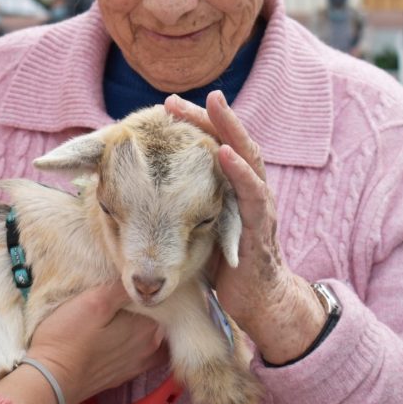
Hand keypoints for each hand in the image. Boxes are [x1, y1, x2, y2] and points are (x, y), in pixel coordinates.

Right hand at [27, 283, 164, 403]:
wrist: (51, 380)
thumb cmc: (69, 338)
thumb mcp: (93, 302)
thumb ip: (120, 289)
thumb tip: (141, 279)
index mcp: (146, 328)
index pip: (159, 301)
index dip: (146, 290)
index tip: (130, 282)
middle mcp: (149, 347)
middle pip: (157, 320)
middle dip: (146, 308)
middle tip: (123, 295)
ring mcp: (137, 364)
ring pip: (150, 338)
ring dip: (142, 327)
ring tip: (122, 315)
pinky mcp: (123, 375)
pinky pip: (141, 356)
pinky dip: (136, 345)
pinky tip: (120, 338)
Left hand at [164, 91, 325, 364]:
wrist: (258, 302)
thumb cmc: (225, 267)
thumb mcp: (202, 229)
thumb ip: (187, 207)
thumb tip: (143, 198)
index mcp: (234, 188)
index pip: (216, 146)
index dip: (194, 125)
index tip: (167, 107)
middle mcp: (249, 189)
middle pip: (231, 141)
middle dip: (206, 117)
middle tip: (175, 101)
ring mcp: (258, 205)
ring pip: (247, 157)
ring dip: (228, 129)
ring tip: (212, 105)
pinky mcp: (259, 226)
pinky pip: (252, 193)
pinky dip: (239, 169)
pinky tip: (224, 153)